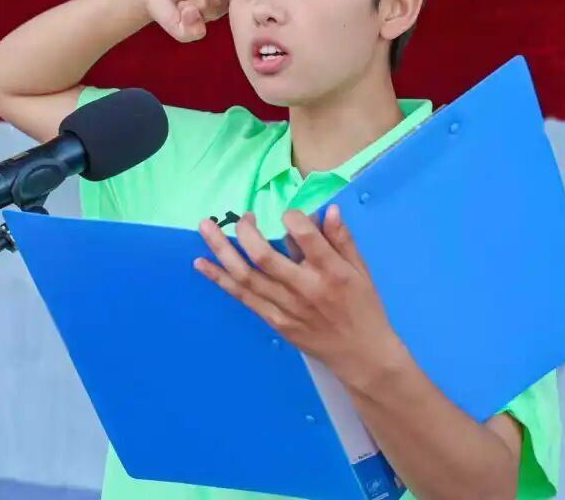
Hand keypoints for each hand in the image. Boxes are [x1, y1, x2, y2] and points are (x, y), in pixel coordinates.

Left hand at [194, 205, 410, 391]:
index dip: (292, 218)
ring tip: (204, 227)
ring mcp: (286, 307)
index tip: (287, 213)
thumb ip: (342, 239)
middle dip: (246, 232)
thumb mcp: (360, 270)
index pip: (306, 238)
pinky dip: (220, 279)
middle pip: (264, 257)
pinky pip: (243, 297)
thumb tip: (327, 210)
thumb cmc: (362, 306)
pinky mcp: (274, 321)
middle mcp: (305, 289)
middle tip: (242, 216)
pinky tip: (202, 263)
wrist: (359, 354)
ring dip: (222, 250)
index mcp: (331, 272)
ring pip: (246, 277)